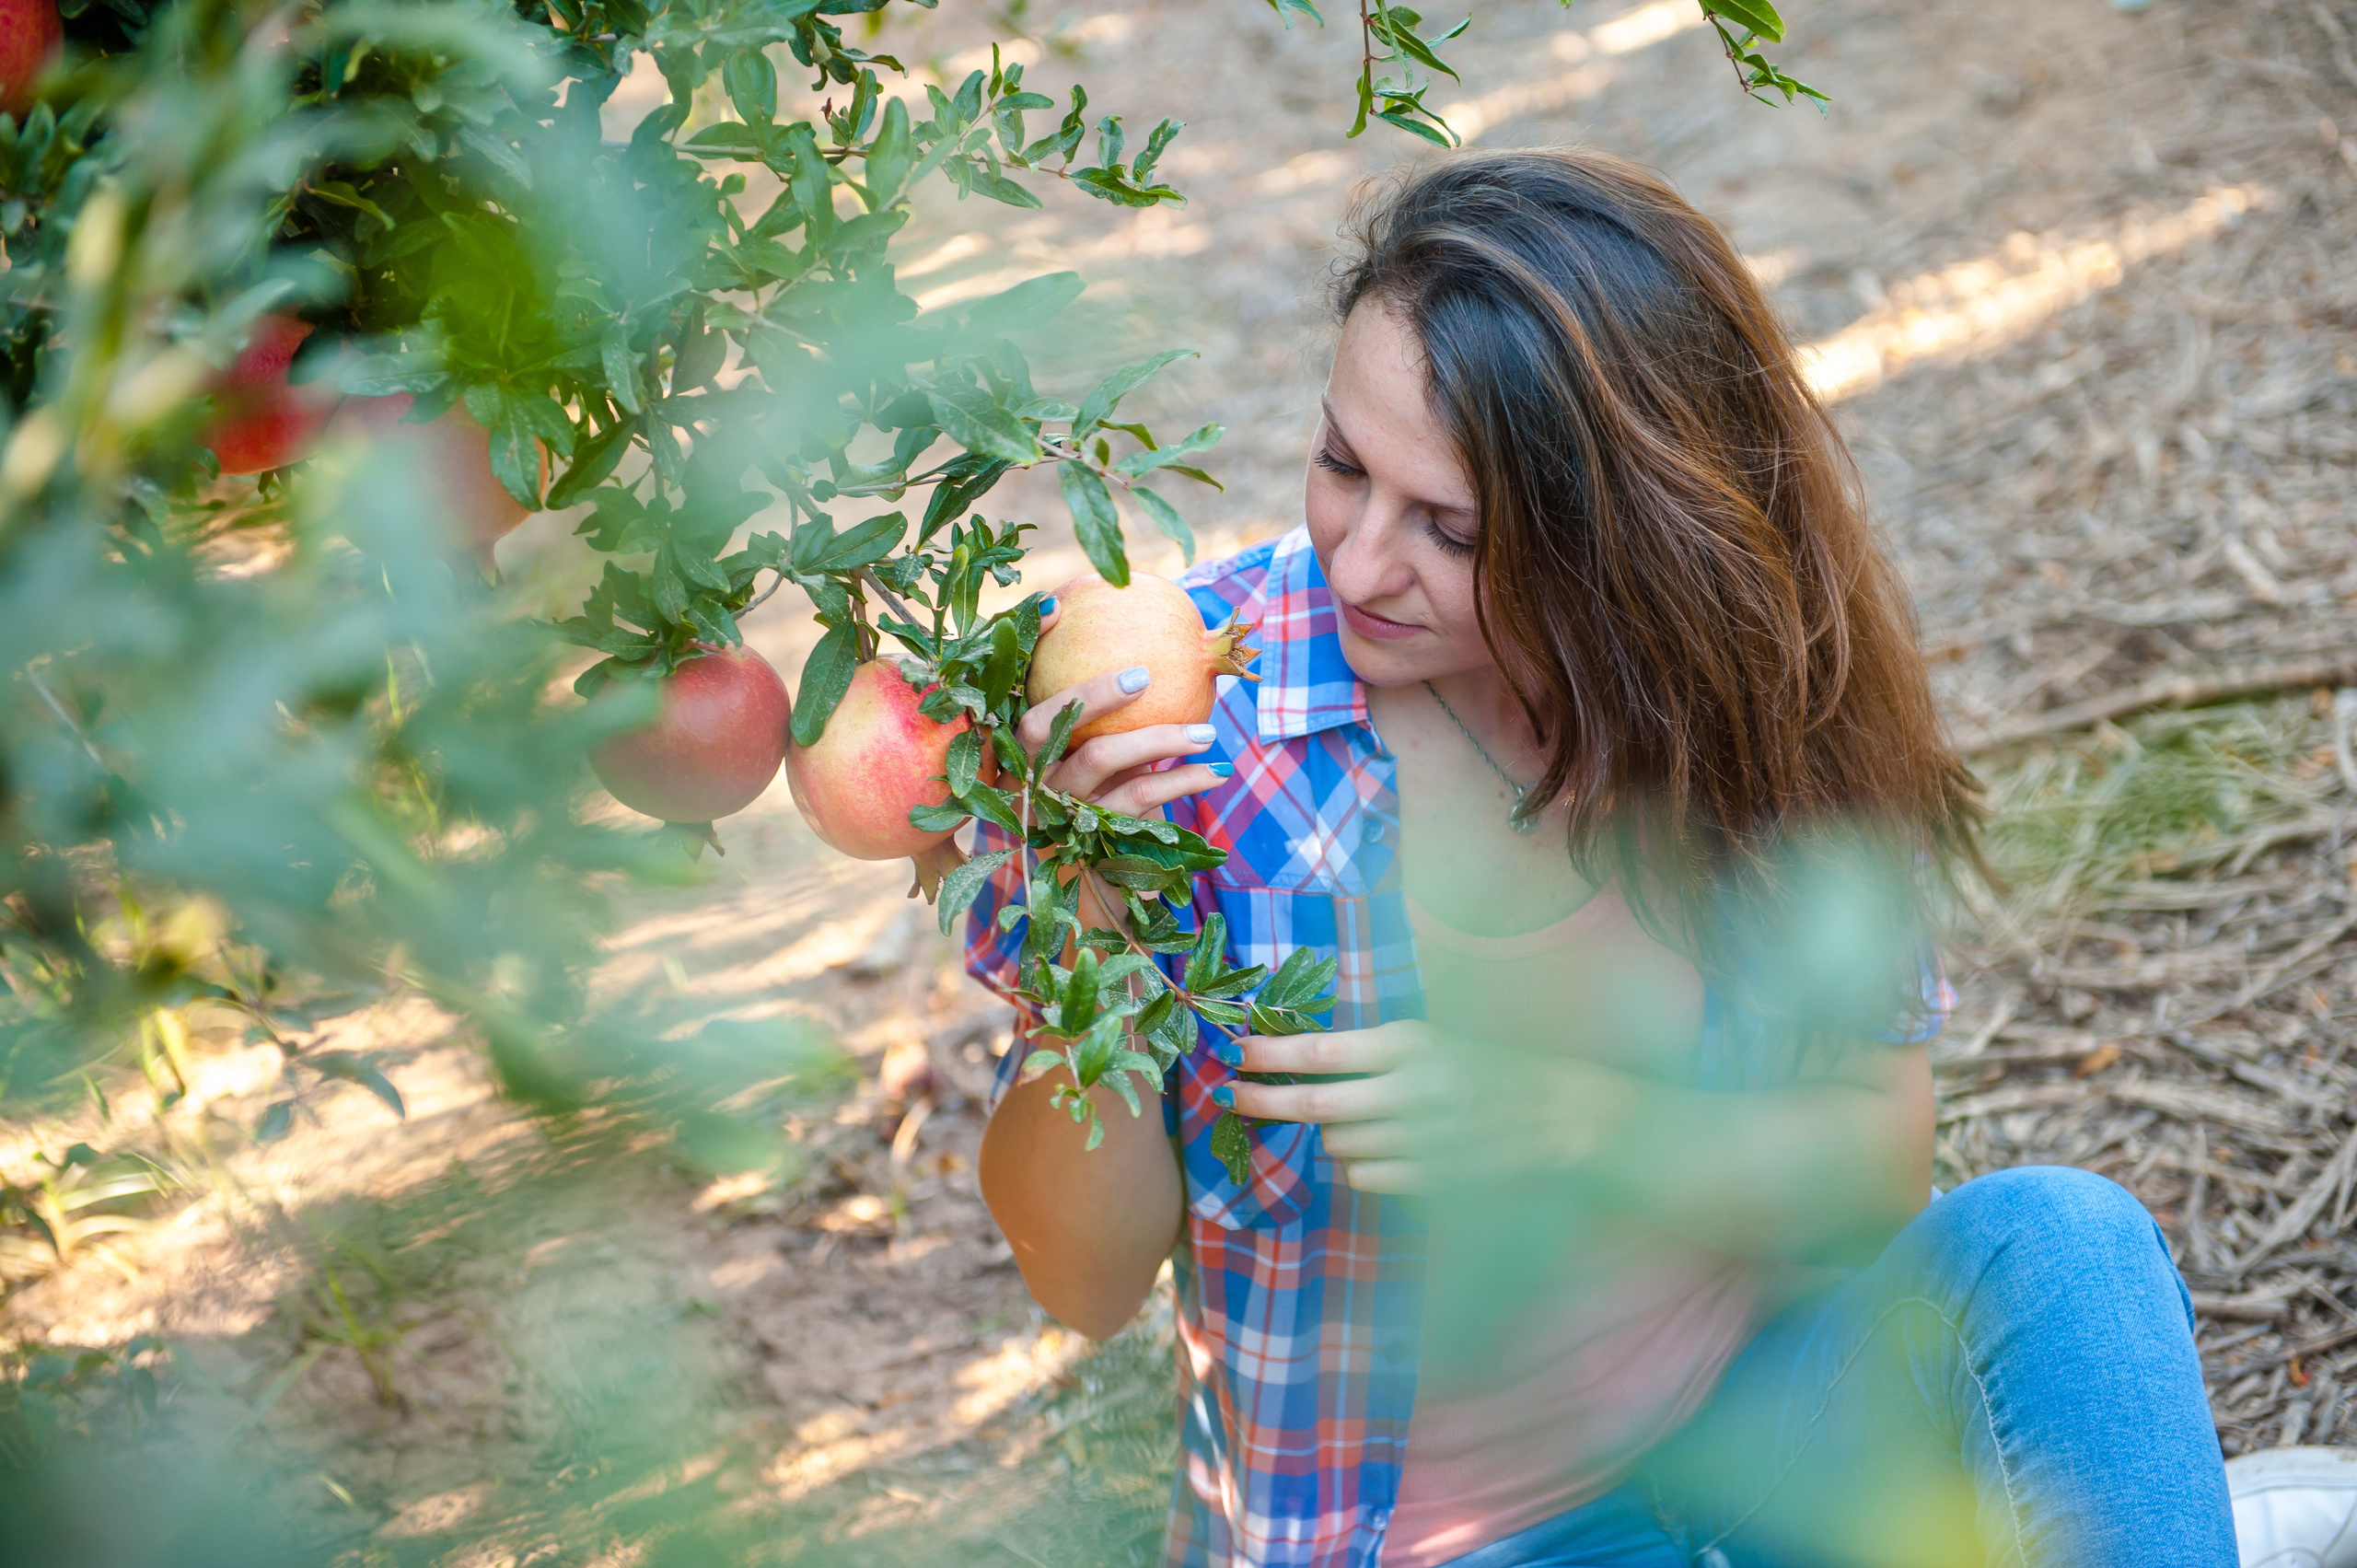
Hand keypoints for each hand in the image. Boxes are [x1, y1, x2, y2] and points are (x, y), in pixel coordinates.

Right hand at [1012, 602, 1228, 818]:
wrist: (1099, 885)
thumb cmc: (1099, 806)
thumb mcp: (1092, 763)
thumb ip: (1097, 718)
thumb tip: (1137, 653)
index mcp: (1014, 756)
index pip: (1009, 693)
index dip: (1023, 652)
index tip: (1053, 607)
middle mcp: (1024, 781)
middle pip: (1045, 727)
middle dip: (1093, 692)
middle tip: (1144, 675)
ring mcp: (1054, 810)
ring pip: (1100, 756)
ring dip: (1161, 737)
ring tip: (1207, 732)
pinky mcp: (1090, 839)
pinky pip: (1140, 794)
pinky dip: (1182, 780)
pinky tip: (1217, 772)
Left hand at [1216, 1022, 1631, 1193]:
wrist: (1558, 1112)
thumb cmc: (1485, 1066)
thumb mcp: (1431, 1041)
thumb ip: (1372, 1053)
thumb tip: (1295, 1060)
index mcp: (1412, 1044)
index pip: (1320, 1050)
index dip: (1269, 1054)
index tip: (1232, 1053)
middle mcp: (1412, 1089)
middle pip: (1316, 1104)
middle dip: (1264, 1101)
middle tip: (1231, 1097)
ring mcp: (1423, 1138)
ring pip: (1339, 1144)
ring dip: (1332, 1134)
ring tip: (1362, 1119)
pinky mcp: (1433, 1176)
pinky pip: (1366, 1177)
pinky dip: (1361, 1166)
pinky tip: (1385, 1149)